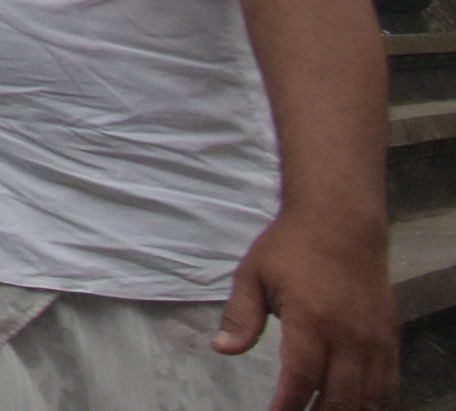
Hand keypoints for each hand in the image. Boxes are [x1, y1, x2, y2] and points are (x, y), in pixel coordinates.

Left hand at [220, 204, 396, 410]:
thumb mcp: (254, 274)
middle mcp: (348, 336)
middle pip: (339, 397)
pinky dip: (373, 401)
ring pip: (368, 397)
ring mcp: (374, 339)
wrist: (341, 221)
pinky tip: (355, 405)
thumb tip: (222, 349)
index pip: (300, 379)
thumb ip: (241, 316)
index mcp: (311, 321)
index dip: (287, 406)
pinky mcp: (389, 337)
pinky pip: (389, 383)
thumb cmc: (291, 246)